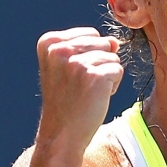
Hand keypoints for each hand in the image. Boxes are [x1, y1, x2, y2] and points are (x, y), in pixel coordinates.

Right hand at [33, 27, 123, 157]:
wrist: (63, 133)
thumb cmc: (67, 101)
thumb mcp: (68, 67)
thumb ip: (89, 47)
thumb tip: (115, 41)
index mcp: (49, 42)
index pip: (90, 34)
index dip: (89, 56)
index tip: (72, 76)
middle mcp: (60, 49)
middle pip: (102, 43)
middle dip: (99, 65)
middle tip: (82, 86)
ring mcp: (77, 62)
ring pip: (112, 57)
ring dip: (107, 77)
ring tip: (88, 92)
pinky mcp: (94, 76)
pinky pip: (118, 70)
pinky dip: (113, 86)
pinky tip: (97, 98)